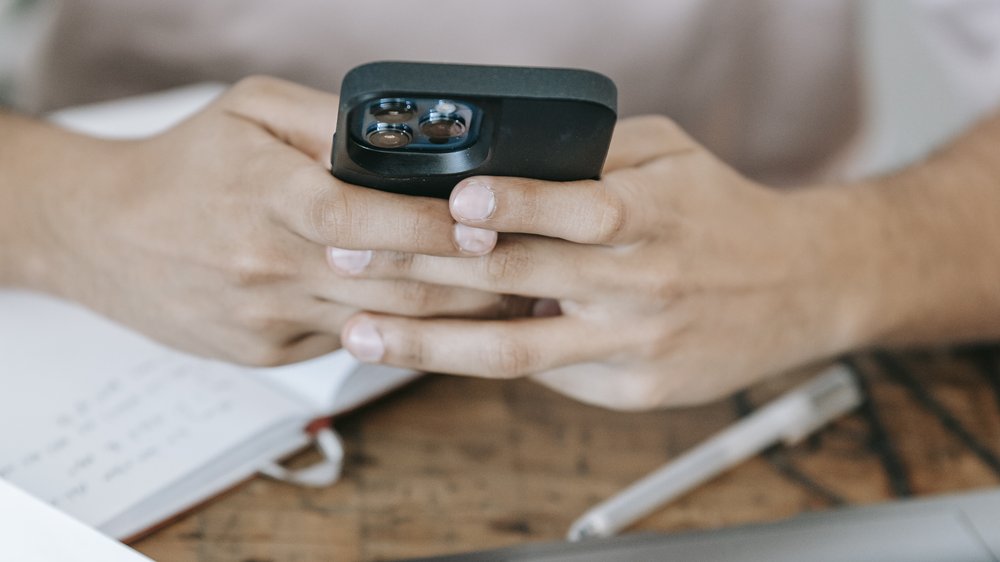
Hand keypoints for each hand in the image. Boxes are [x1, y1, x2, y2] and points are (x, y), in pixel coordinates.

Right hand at [28, 76, 511, 364]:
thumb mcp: (250, 111)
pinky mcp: (268, 353)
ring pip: (382, 323)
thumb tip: (407, 139)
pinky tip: (444, 320)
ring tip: (507, 298)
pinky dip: (403, 333)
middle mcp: (267, 265)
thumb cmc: (185, 166)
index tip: (487, 222)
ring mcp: (267, 318)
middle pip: (389, 283)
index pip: (360, 216)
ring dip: (453, 316)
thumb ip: (329, 122)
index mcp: (265, 195)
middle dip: (469, 280)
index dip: (429, 225)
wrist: (103, 236)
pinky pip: (351, 342)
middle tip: (528, 268)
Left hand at [336, 116, 879, 408]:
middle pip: (516, 282)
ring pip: (515, 352)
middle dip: (424, 270)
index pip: (568, 210)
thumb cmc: (724, 214)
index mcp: (648, 215)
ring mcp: (633, 343)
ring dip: (430, 341)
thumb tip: (506, 162)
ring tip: (362, 333)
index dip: (508, 206)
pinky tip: (435, 348)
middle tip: (349, 260)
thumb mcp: (671, 158)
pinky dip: (489, 360)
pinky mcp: (633, 389)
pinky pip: (549, 378)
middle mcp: (637, 283)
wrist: (805, 286)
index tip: (450, 201)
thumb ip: (595, 160)